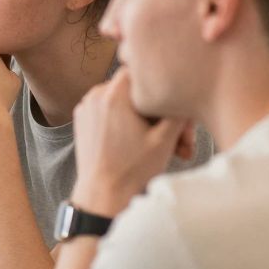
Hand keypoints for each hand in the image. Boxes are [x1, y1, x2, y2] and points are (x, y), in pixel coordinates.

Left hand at [72, 69, 190, 213]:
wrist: (102, 196)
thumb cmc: (134, 169)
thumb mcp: (166, 137)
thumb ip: (176, 105)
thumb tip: (185, 87)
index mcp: (113, 94)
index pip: (145, 71)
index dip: (165, 90)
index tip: (179, 114)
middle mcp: (95, 95)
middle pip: (138, 92)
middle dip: (163, 114)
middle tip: (183, 141)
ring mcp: (86, 108)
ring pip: (127, 104)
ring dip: (151, 122)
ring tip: (171, 149)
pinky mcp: (83, 121)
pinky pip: (112, 114)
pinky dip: (131, 126)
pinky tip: (149, 147)